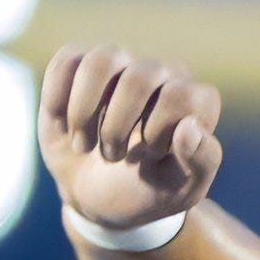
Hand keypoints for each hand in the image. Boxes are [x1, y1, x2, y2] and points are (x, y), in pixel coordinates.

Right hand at [39, 45, 222, 231]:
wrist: (97, 198)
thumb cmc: (144, 192)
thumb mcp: (181, 191)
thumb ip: (201, 162)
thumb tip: (188, 128)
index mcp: (192, 101)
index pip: (181, 96)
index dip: (158, 133)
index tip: (149, 157)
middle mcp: (160, 73)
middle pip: (139, 77)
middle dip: (117, 129)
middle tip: (112, 158)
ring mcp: (119, 65)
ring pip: (101, 61)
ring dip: (84, 113)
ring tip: (84, 144)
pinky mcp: (79, 65)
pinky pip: (65, 63)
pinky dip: (58, 101)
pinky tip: (66, 127)